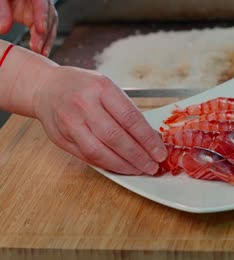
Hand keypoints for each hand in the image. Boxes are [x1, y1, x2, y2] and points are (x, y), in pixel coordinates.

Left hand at [0, 0, 57, 55]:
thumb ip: (2, 10)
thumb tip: (3, 29)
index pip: (41, 3)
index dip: (42, 17)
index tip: (41, 30)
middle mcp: (40, 2)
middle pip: (48, 17)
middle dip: (44, 34)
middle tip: (37, 47)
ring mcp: (39, 11)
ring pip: (49, 26)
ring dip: (46, 40)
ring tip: (41, 52)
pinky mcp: (36, 19)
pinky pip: (44, 31)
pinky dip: (43, 41)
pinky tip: (41, 51)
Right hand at [33, 66, 166, 174]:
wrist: (45, 87)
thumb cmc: (82, 87)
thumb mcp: (108, 88)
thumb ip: (127, 111)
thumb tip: (151, 137)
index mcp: (101, 88)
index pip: (130, 118)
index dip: (147, 139)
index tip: (160, 151)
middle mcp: (84, 105)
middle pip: (115, 137)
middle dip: (138, 155)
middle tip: (153, 166)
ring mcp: (70, 123)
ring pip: (99, 151)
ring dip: (123, 165)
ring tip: (139, 169)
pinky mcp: (61, 138)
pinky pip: (87, 157)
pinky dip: (107, 165)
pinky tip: (121, 167)